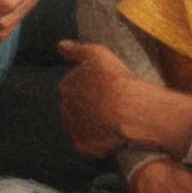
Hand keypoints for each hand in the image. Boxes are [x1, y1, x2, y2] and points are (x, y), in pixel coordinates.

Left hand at [57, 40, 145, 156]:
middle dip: (89, 105)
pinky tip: (109, 136)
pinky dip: (94, 142)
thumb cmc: (117, 81)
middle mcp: (65, 109)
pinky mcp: (85, 146)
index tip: (106, 87)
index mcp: (66, 87)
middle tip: (110, 104)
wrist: (130, 110)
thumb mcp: (97, 54)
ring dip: (92, 123)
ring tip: (113, 119)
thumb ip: (77, 50)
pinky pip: (86, 145)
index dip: (90, 87)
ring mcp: (74, 129)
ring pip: (80, 125)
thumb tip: (60, 46)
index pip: (73, 86)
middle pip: (75, 107)